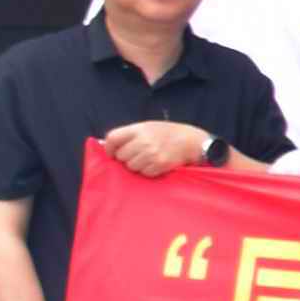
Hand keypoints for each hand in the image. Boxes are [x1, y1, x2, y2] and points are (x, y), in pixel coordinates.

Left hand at [97, 120, 211, 175]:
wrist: (193, 141)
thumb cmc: (168, 133)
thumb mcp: (149, 127)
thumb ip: (130, 135)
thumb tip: (106, 145)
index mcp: (139, 129)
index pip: (113, 138)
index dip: (109, 148)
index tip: (112, 153)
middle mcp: (144, 141)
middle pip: (121, 156)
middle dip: (127, 158)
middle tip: (138, 155)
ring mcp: (151, 154)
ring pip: (131, 166)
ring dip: (138, 166)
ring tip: (149, 159)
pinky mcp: (159, 165)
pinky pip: (144, 173)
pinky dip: (149, 171)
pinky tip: (156, 164)